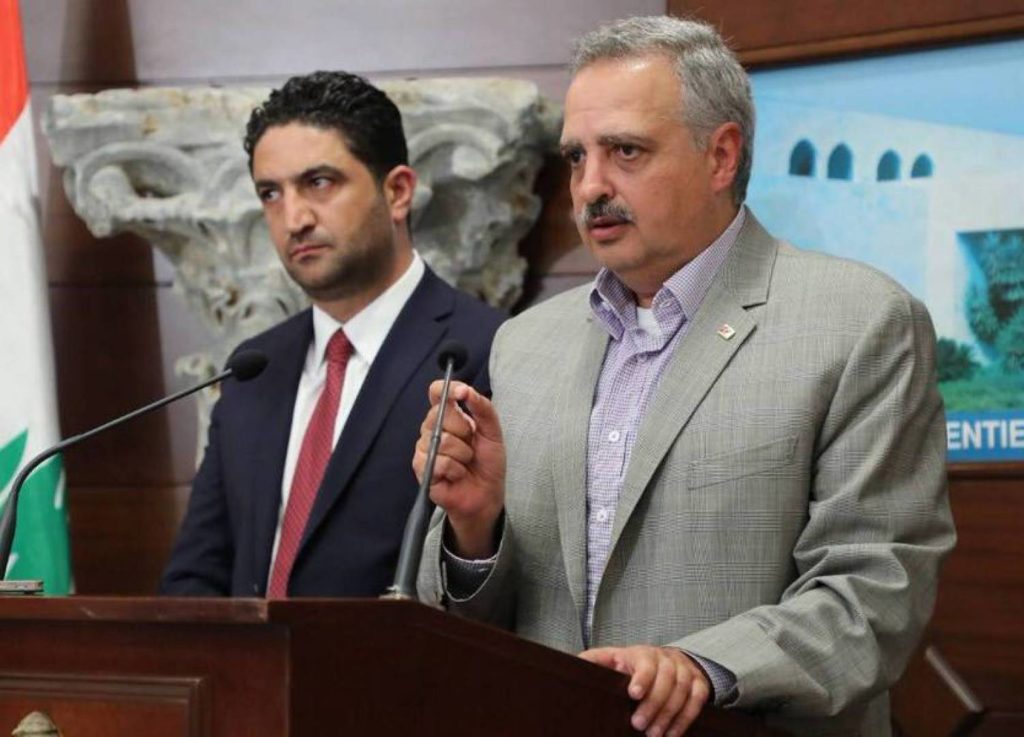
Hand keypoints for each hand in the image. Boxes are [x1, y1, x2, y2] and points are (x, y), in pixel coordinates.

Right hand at [413, 380, 505, 557]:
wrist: (487, 494)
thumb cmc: (488, 463)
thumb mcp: (492, 432)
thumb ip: (482, 407)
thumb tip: (466, 390)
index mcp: (449, 416)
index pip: (437, 392)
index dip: (446, 389)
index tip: (461, 393)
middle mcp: (433, 429)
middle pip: (439, 414)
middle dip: (464, 430)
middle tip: (471, 445)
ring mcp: (424, 448)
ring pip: (442, 440)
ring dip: (463, 454)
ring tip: (465, 463)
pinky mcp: (422, 468)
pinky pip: (439, 461)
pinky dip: (456, 470)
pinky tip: (458, 475)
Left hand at [580, 645, 709, 736]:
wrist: (669, 660)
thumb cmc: (634, 664)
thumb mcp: (614, 658)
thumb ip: (596, 661)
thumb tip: (573, 663)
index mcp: (643, 654)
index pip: (646, 663)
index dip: (642, 678)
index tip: (633, 694)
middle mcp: (667, 659)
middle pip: (665, 680)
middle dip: (653, 705)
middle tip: (638, 725)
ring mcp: (685, 670)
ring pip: (682, 692)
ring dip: (668, 716)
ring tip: (654, 735)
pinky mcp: (699, 683)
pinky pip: (697, 701)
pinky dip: (685, 719)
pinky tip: (672, 735)